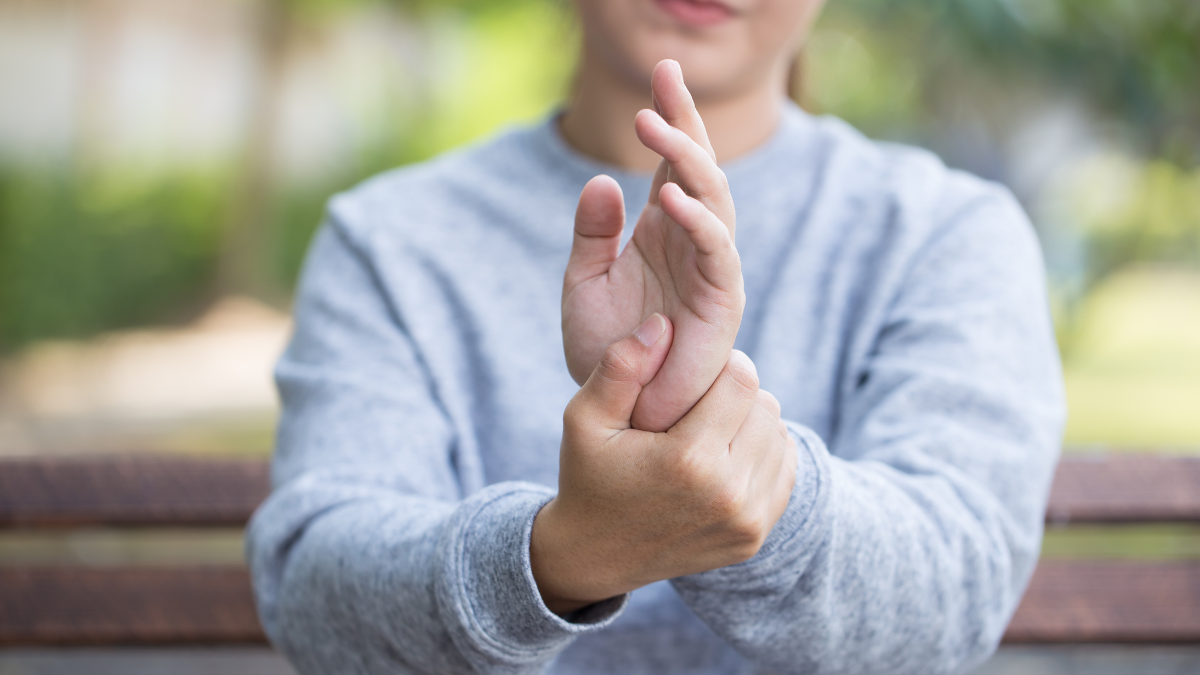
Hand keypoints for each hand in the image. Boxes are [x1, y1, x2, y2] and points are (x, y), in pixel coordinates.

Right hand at [532, 314, 796, 614]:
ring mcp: (747, 521)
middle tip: (698, 403)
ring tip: (708, 428)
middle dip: (735, 393)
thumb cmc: (588, 477)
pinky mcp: (755, 537)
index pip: (742, 379)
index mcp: (688, 460)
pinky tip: (722, 454)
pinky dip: (760, 453)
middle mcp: (727, 494)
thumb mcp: (584, 419)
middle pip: (765, 405)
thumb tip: (663, 322)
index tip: (693, 372)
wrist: (594, 556)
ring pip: (778, 434)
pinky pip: (783, 468)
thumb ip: (620, 366)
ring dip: (749, 422)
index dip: (720, 364)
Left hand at [562, 59, 743, 431]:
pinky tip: (669, 192)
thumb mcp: (585, 283)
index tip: (658, 71)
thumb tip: (602, 180)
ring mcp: (711, 268)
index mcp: (663, 231)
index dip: (670, 117)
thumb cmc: (606, 350)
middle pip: (699, 167)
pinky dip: (697, 220)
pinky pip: (718, 250)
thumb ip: (593, 234)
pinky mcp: (722, 300)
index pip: (674, 161)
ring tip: (653, 124)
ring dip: (688, 159)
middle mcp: (692, 242)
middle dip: (685, 120)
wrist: (622, 411)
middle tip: (664, 77)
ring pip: (713, 199)